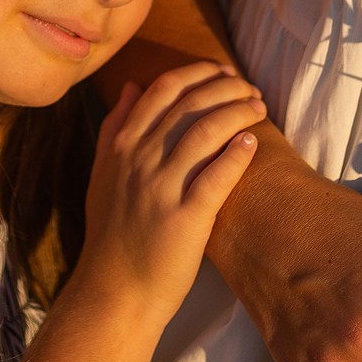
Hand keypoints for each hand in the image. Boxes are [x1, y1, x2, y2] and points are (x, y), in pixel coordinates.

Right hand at [81, 62, 263, 318]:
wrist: (115, 290)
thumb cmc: (113, 234)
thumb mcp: (103, 175)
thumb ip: (114, 128)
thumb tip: (133, 85)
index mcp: (121, 147)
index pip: (162, 90)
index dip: (196, 73)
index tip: (222, 71)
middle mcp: (139, 161)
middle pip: (188, 104)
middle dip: (225, 88)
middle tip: (250, 89)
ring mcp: (161, 188)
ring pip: (204, 132)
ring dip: (237, 113)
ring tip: (259, 109)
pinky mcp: (185, 218)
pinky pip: (216, 177)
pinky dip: (236, 155)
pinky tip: (252, 144)